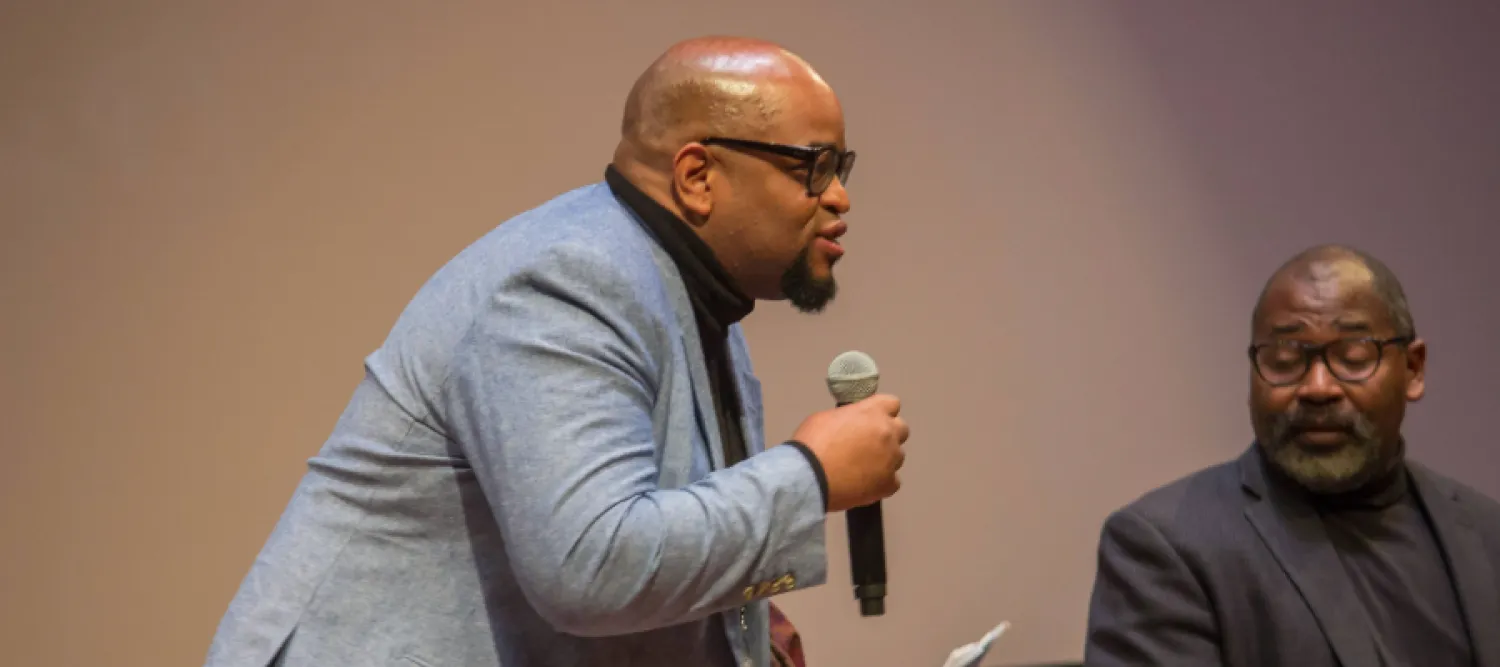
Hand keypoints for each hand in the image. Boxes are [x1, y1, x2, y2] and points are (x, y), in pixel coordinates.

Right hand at [792, 394, 907, 511]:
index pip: (892, 403)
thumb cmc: (812, 442)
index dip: (881, 411)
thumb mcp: (827, 417)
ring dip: (885, 459)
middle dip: (888, 434)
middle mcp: (888, 433)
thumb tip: (853, 425)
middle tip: (869, 444)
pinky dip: (882, 482)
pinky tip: (865, 484)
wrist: (808, 476)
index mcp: (873, 412)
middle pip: (901, 429)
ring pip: (897, 456)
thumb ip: (849, 418)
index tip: (871, 419)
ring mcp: (891, 459)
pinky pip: (893, 481)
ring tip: (862, 468)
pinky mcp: (888, 483)